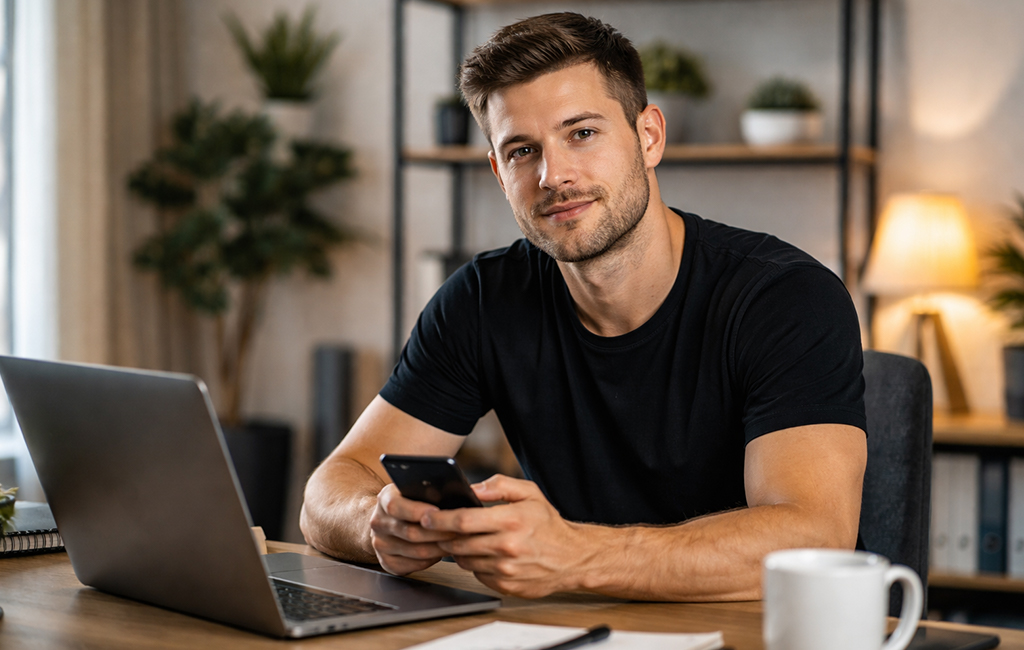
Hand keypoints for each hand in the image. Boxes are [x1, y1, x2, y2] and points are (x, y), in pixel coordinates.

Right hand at [369, 483, 458, 574]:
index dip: (419, 511)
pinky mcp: (387, 562)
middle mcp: (378, 522)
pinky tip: (441, 551)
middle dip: (439, 533)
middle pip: (411, 533)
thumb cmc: (410, 501)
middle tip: (460, 531)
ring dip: (440, 548)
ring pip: (416, 552)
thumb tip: (452, 494)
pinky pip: (414, 565)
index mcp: (384, 499)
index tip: (440, 512)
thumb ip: (427, 490)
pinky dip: (432, 560)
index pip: (396, 506)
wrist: (388, 519)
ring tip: (456, 542)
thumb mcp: (415, 489)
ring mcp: (380, 544)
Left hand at [422, 474, 590, 597]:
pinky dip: (474, 564)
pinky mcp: (505, 585)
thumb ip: (499, 485)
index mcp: (510, 520)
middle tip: (431, 529)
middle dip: (440, 536)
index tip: (426, 517)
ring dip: (457, 550)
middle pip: (458, 542)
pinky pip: (476, 574)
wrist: (572, 558)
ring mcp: (505, 570)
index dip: (439, 519)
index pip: (463, 520)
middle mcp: (507, 547)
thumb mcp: (530, 493)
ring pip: (464, 560)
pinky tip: (481, 554)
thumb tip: (471, 488)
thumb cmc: (549, 524)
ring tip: (459, 539)